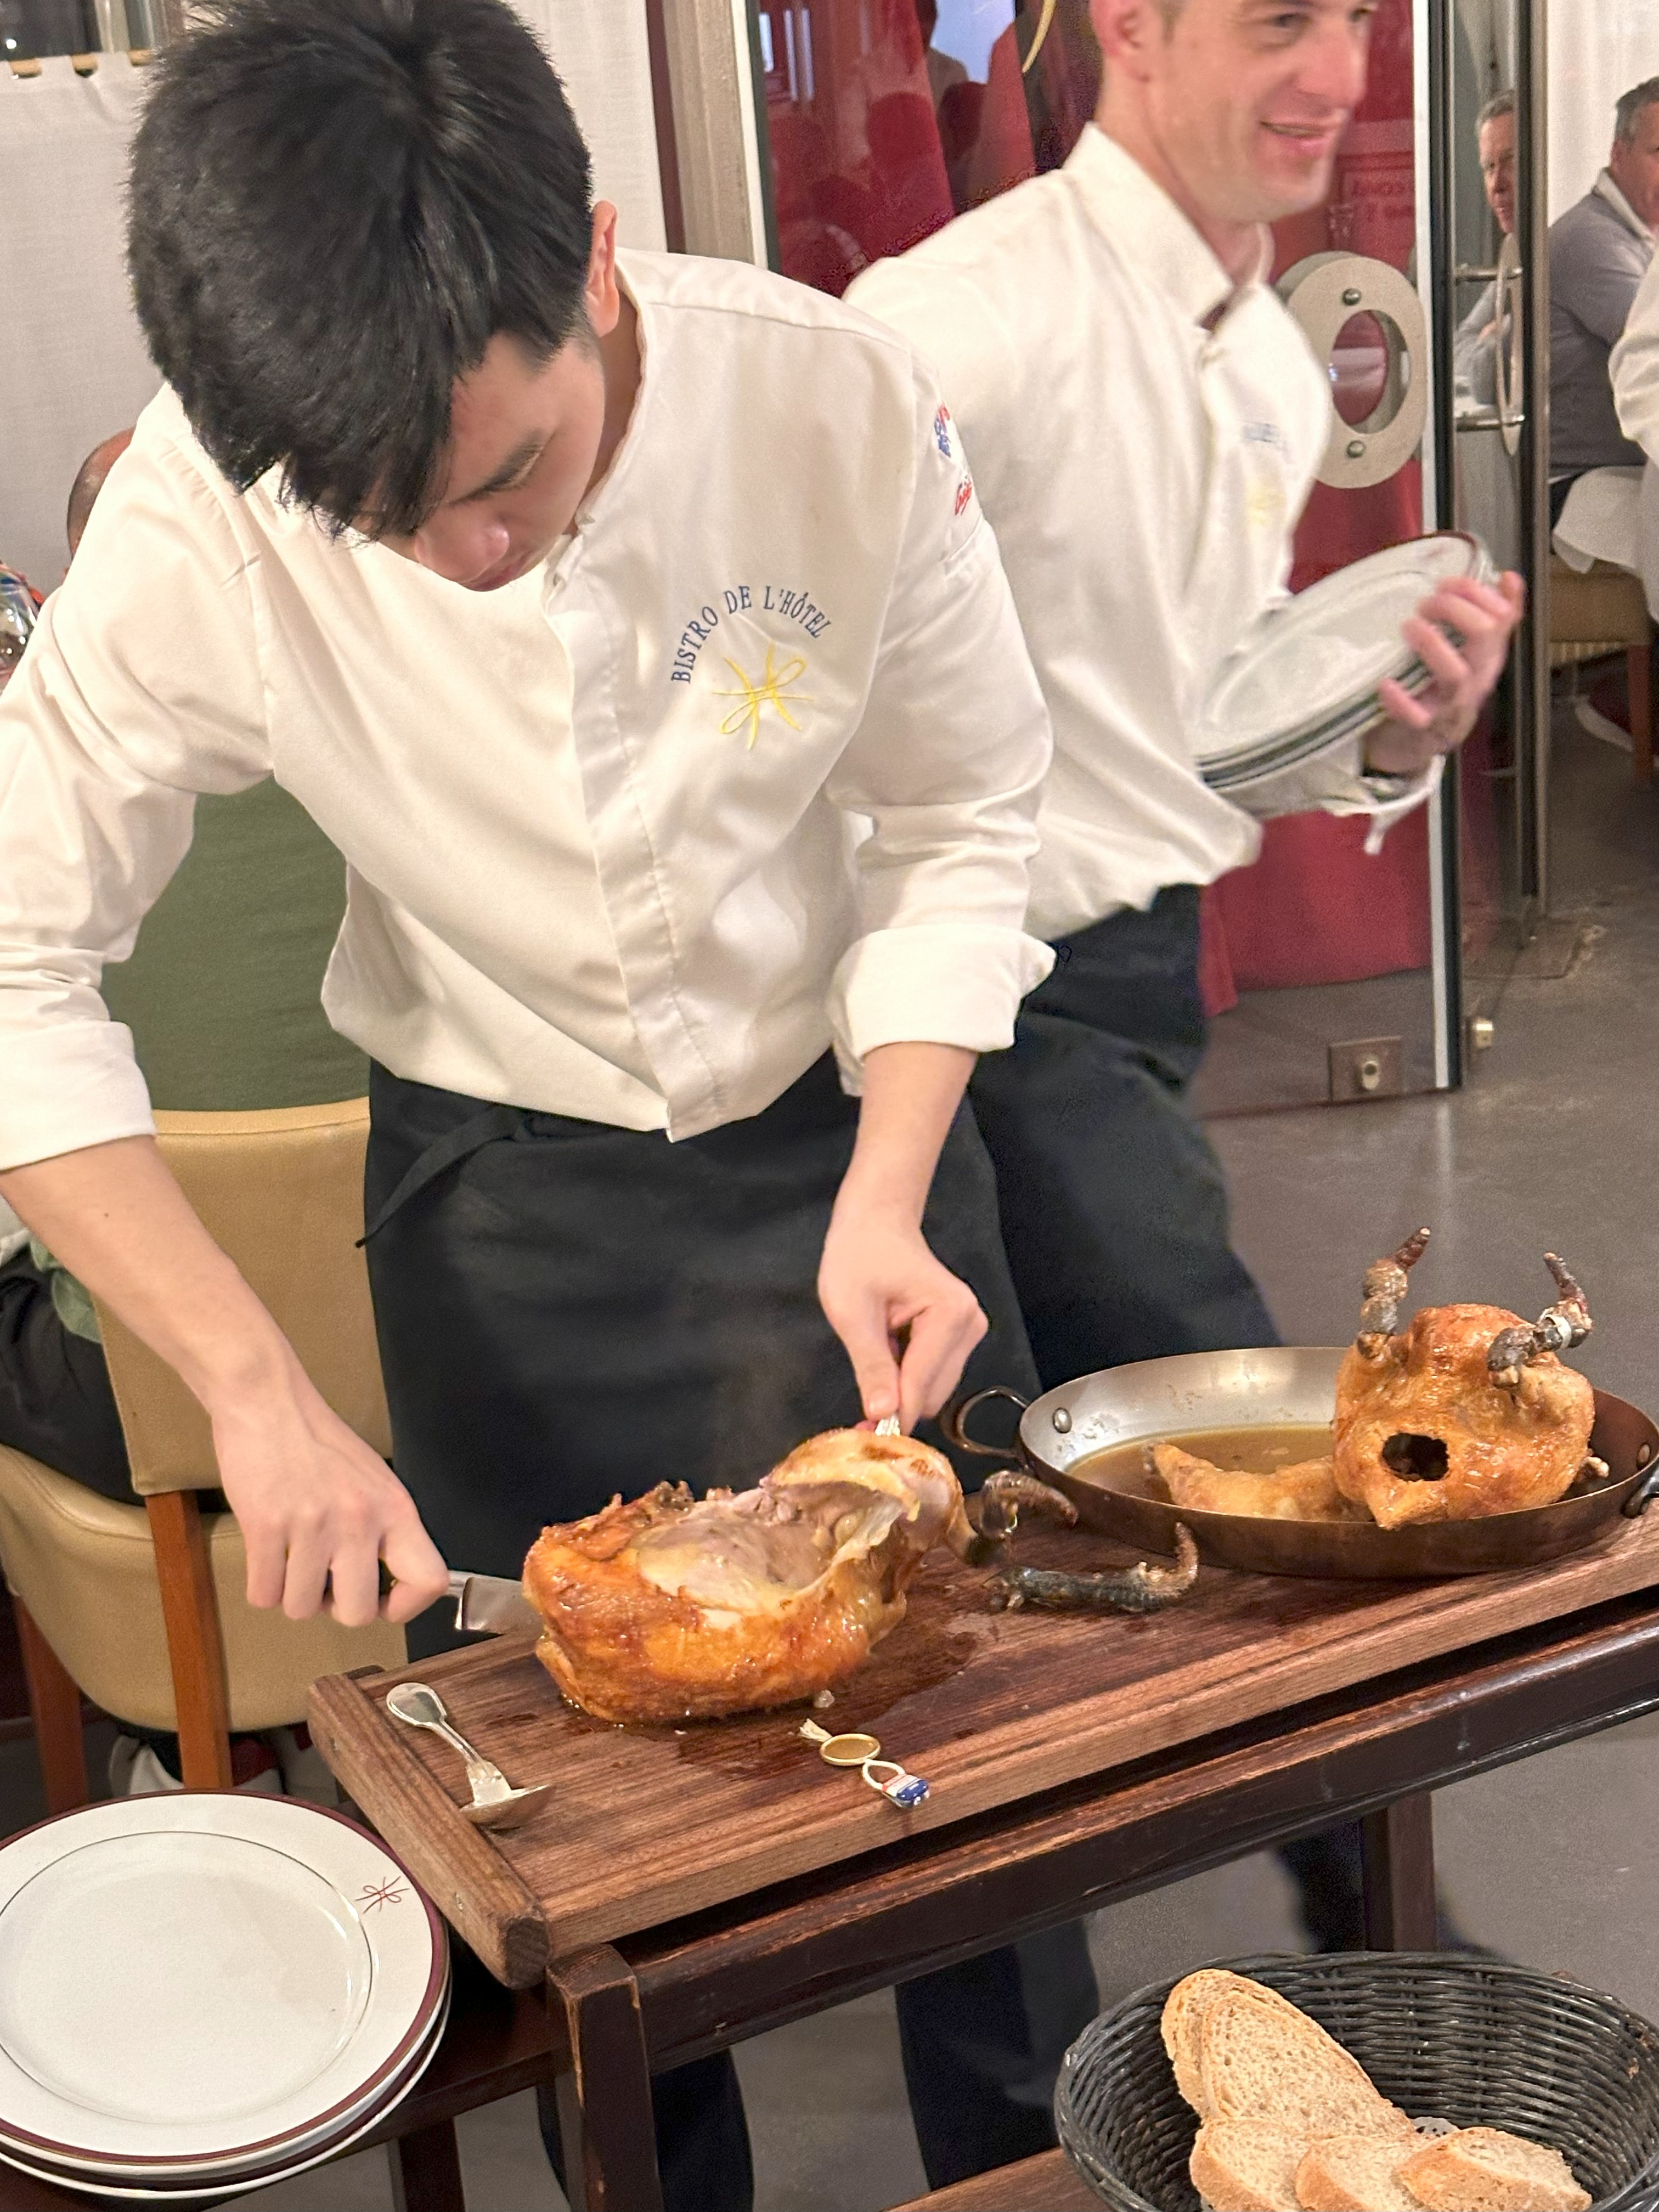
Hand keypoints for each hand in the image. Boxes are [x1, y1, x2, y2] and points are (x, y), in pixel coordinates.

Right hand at [205, 1342, 448, 1625]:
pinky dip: (262, 1585)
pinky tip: (266, 1553)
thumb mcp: (374, 1481)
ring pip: (301, 1608)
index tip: (381, 1601)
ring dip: (291, 1593)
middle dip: (334, 1607)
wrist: (269, 1404)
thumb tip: (390, 1586)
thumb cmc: (320, 1444)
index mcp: (395, 1509)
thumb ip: (386, 1530)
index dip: (406, 1607)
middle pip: (357, 1613)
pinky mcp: (267, 1526)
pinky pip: (264, 1595)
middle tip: (322, 1580)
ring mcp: (313, 1524)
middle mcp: (360, 1519)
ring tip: (290, 1555)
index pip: (429, 1580)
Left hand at [818, 1197, 987, 1431]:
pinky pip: (935, 1374)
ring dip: (903, 1388)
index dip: (893, 1415)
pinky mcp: (962, 1335)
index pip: (922, 1384)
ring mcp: (970, 1330)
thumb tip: (882, 1413)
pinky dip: (910, 1376)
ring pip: (936, 1388)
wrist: (875, 1224)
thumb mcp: (851, 1310)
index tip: (865, 1436)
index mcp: (950, 1314)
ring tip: (875, 1355)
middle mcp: (970, 1324)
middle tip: (861, 1403)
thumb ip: (870, 1364)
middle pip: (935, 1393)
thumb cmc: (860, 1255)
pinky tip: (890, 1351)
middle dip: (899, 1403)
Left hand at [1366, 572, 1524, 777]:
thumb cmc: (1440, 688)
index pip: (1501, 616)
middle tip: (1425, 604)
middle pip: (1484, 636)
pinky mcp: (1424, 728)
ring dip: (1432, 643)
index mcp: (1489, 656)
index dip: (1476, 592)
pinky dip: (1401, 700)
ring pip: (1456, 673)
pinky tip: (1386, 683)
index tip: (1445, 582)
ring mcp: (1452, 704)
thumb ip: (1486, 615)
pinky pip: (1417, 716)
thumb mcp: (1469, 652)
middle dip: (1454, 609)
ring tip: (1409, 626)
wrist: (1415, 745)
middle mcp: (1478, 678)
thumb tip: (1508, 577)